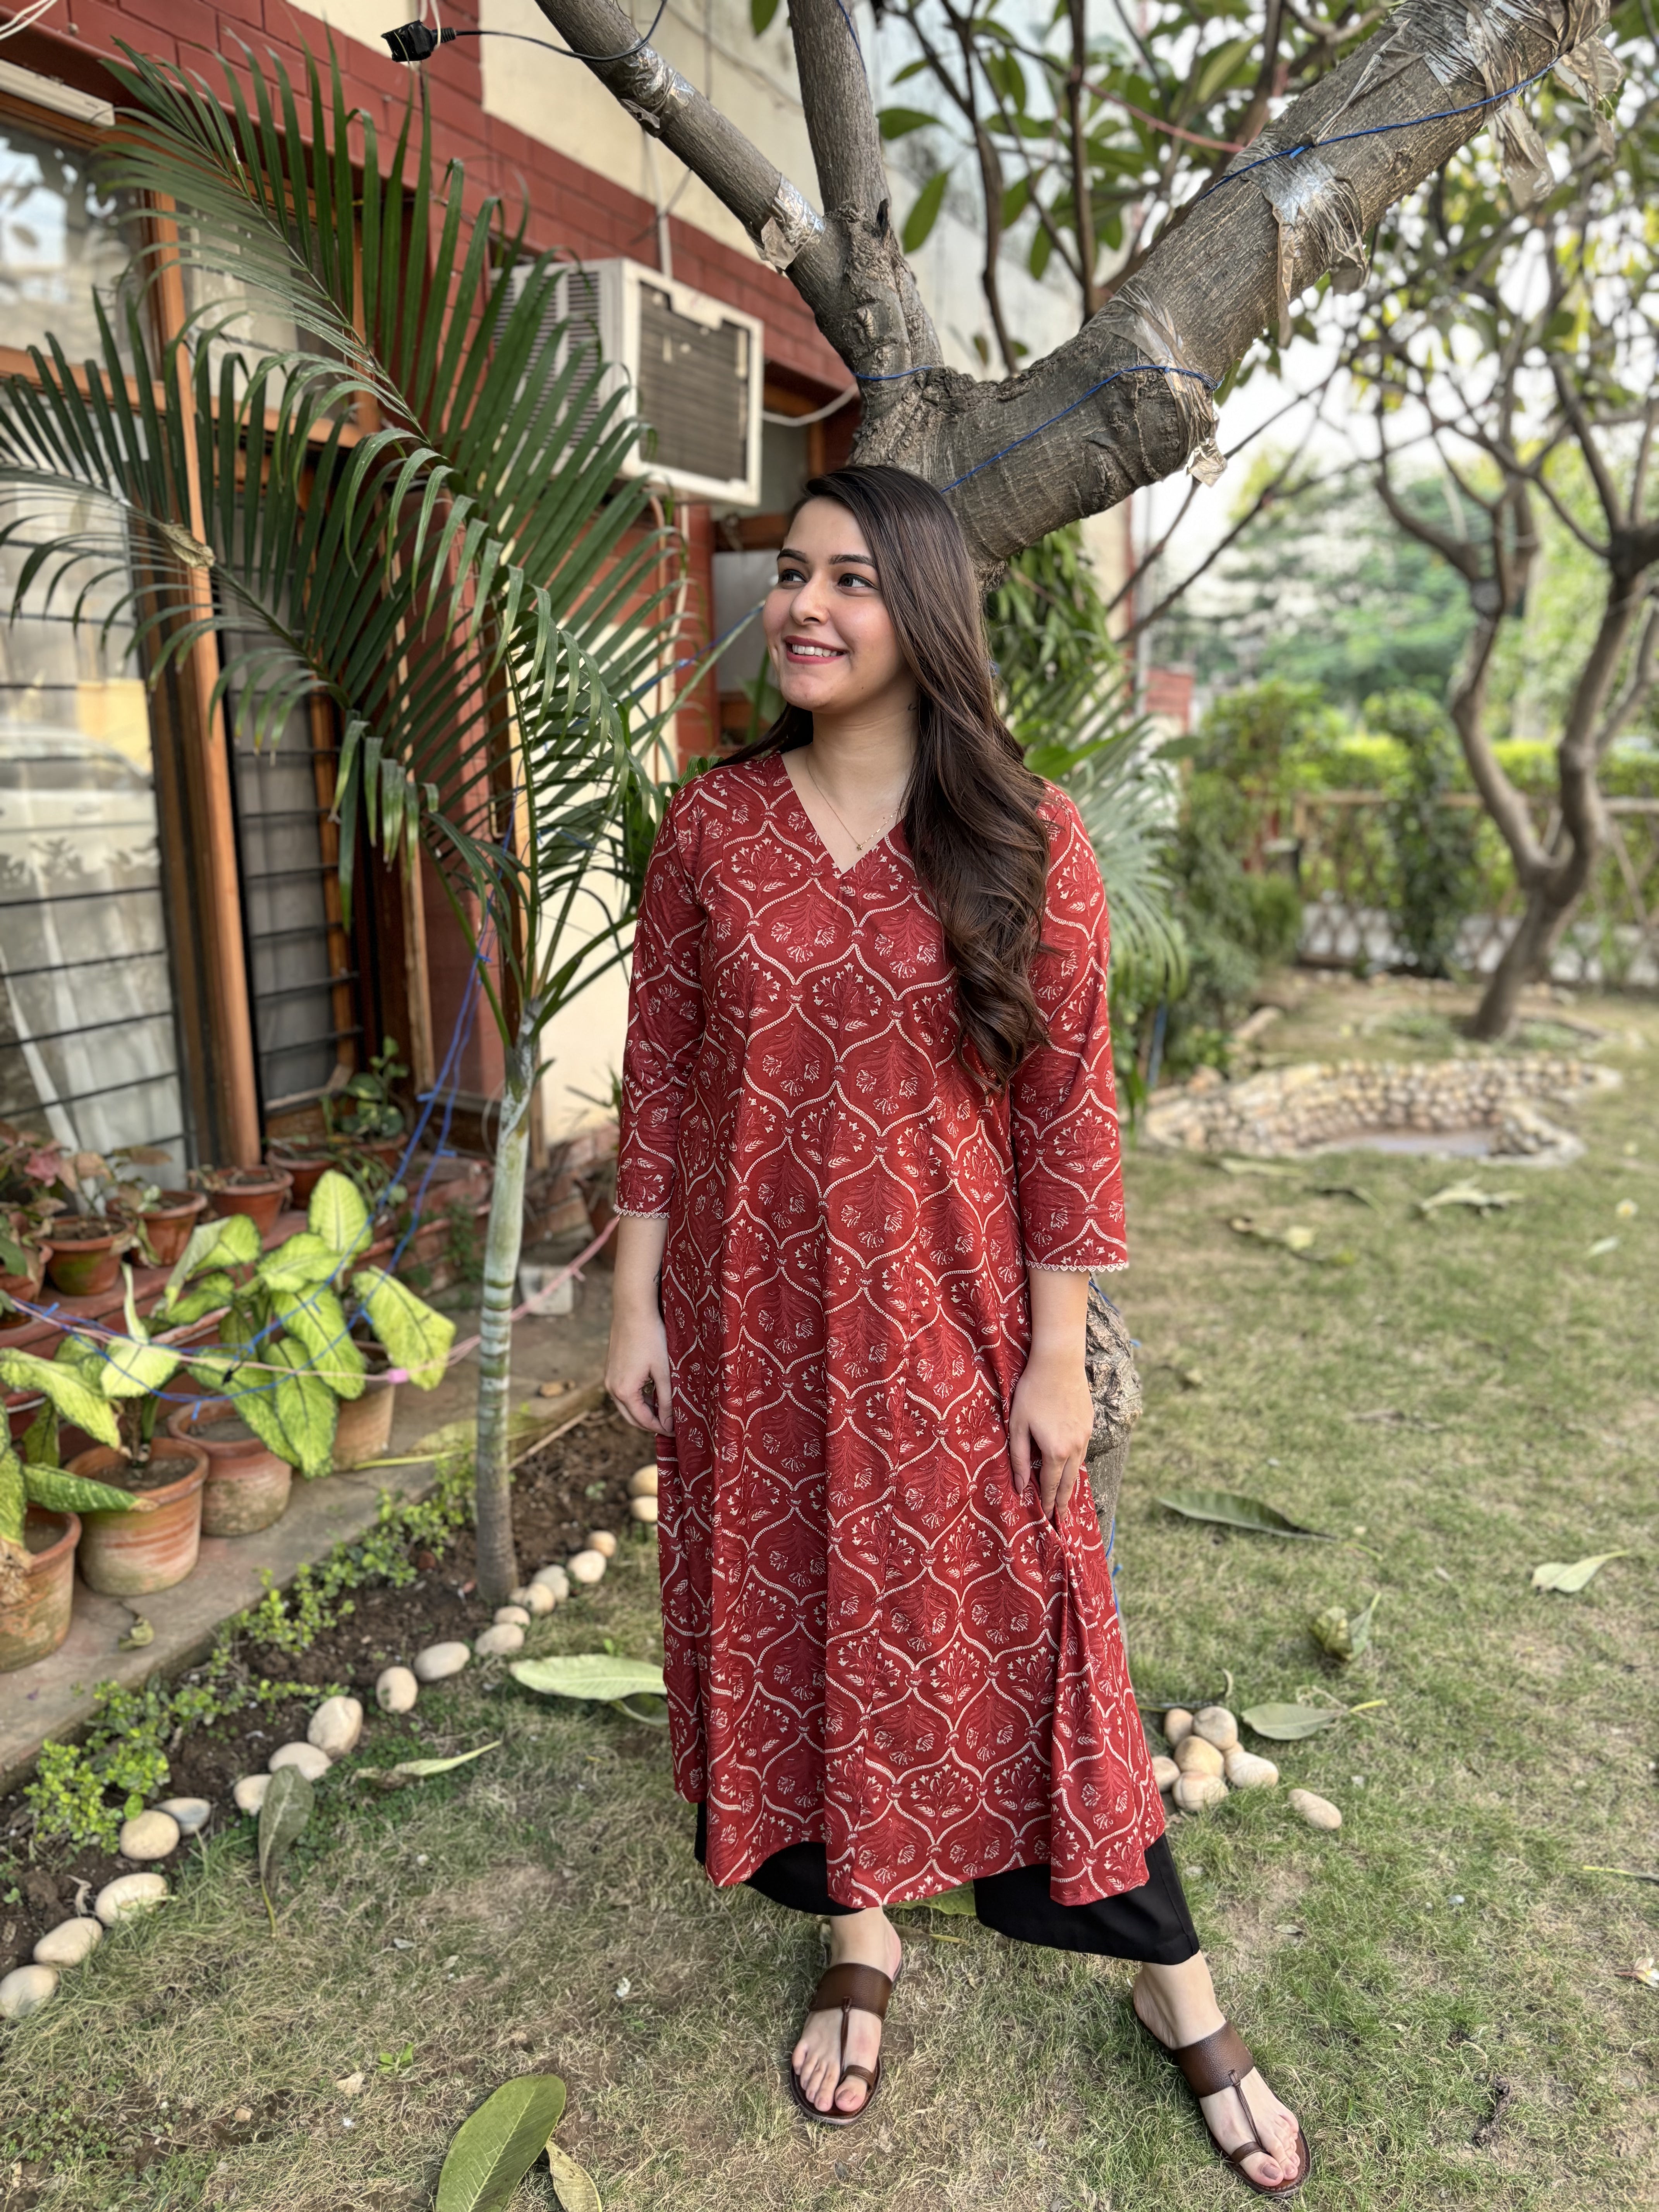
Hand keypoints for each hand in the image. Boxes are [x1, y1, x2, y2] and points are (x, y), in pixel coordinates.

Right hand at [606, 1301, 673, 1433]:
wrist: (632, 1310)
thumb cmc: (651, 1338)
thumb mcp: (663, 1371)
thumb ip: (665, 1400)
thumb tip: (668, 1423)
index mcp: (624, 1391)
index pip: (643, 1421)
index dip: (660, 1428)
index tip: (676, 1431)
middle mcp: (612, 1388)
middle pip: (631, 1417)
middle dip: (650, 1423)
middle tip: (671, 1425)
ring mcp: (609, 1378)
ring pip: (626, 1405)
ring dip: (644, 1411)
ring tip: (665, 1411)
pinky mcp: (611, 1369)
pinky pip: (623, 1392)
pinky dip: (637, 1398)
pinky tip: (653, 1393)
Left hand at [1008, 1342, 1092, 1524]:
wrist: (1059, 1363)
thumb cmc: (1032, 1392)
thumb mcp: (1018, 1425)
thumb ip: (1018, 1457)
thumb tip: (1020, 1486)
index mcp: (1055, 1451)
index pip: (1050, 1485)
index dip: (1047, 1503)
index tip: (1047, 1518)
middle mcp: (1075, 1448)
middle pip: (1069, 1482)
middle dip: (1063, 1501)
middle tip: (1061, 1518)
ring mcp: (1085, 1436)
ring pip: (1078, 1467)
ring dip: (1071, 1484)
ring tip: (1065, 1497)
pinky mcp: (1089, 1424)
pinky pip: (1083, 1452)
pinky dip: (1076, 1465)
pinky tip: (1071, 1467)